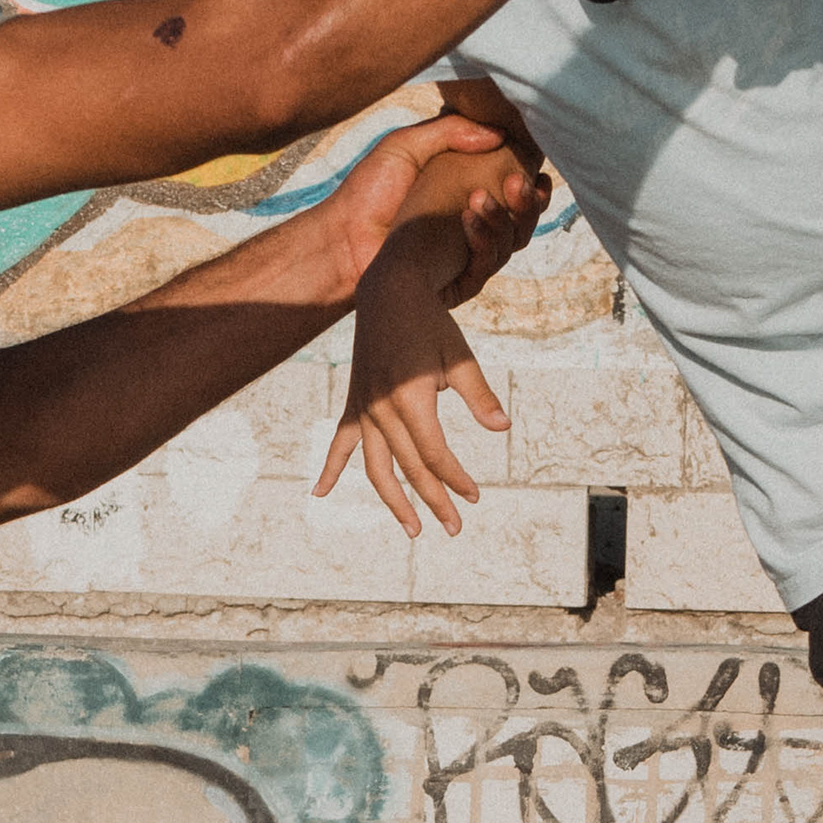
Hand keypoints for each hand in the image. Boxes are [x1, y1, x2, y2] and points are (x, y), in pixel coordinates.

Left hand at [317, 110, 541, 300]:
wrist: (341, 238)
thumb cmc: (369, 192)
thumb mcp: (406, 146)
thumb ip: (450, 131)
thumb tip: (499, 133)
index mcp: (467, 196)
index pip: (513, 191)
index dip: (530, 182)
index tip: (538, 168)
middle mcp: (473, 227)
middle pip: (522, 219)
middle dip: (529, 202)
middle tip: (521, 183)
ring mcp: (467, 256)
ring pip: (510, 242)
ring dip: (506, 219)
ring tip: (483, 198)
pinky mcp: (458, 281)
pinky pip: (486, 265)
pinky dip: (484, 241)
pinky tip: (469, 218)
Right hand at [320, 234, 508, 535]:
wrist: (389, 293)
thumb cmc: (430, 324)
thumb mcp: (461, 357)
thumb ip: (480, 396)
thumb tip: (503, 428)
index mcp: (410, 398)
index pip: (434, 454)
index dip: (456, 479)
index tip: (474, 496)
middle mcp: (381, 409)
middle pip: (409, 467)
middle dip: (434, 500)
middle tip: (454, 527)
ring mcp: (365, 408)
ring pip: (376, 466)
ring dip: (394, 501)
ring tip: (412, 529)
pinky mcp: (356, 403)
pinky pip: (341, 442)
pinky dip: (329, 468)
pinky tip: (318, 493)